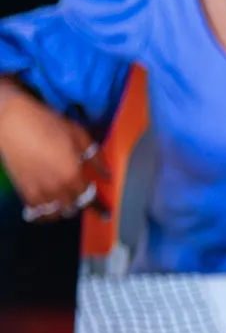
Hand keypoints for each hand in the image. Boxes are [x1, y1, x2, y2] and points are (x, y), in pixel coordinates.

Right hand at [0, 84, 105, 219]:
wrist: (12, 120)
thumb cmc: (45, 123)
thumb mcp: (78, 135)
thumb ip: (95, 157)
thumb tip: (107, 174)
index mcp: (73, 174)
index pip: (90, 199)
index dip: (100, 207)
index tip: (105, 213)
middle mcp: (57, 187)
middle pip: (73, 207)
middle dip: (80, 204)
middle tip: (80, 199)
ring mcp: (38, 190)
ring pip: (55, 213)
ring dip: (61, 210)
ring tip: (63, 205)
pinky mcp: (23, 188)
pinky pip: (36, 210)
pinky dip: (43, 212)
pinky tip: (46, 208)